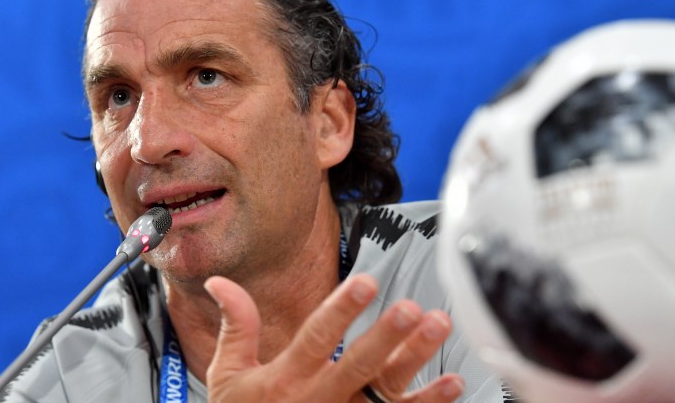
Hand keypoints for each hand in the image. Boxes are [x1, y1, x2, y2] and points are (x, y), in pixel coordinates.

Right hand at [204, 274, 464, 401]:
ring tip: (438, 327)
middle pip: (358, 366)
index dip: (341, 310)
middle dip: (385, 336)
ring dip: (415, 360)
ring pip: (386, 391)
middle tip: (410, 308)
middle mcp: (319, 400)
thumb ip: (236, 326)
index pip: (316, 338)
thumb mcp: (229, 376)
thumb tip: (220, 282)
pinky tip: (453, 383)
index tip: (365, 282)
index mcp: (286, 379)